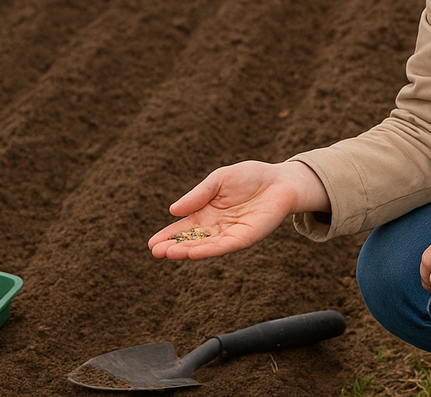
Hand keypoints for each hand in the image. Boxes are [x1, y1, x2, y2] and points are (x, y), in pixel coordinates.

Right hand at [148, 161, 328, 260]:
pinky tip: (193, 253)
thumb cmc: (250, 177)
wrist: (280, 180)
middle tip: (155, 252)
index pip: (183, 227)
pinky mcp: (245, 237)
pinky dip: (208, 250)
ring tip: (168, 253)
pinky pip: (224, 246)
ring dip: (187, 250)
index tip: (151, 244)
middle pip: (191, 240)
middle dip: (173, 246)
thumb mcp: (218, 180)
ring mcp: (230, 233)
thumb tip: (173, 210)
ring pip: (205, 246)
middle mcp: (216, 227)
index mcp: (207, 212)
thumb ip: (198, 195)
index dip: (168, 235)